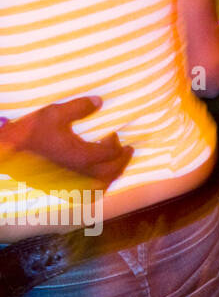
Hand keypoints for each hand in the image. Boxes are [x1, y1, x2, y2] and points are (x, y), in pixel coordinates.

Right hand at [0, 98, 132, 183]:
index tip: (114, 134)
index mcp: (81, 157)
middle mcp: (79, 174)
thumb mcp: (54, 113)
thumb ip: (80, 107)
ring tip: (117, 165)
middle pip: (111, 172)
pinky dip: (97, 188)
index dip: (116, 142)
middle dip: (123, 160)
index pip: (110, 152)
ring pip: (100, 187)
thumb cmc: (29, 133)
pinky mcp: (61, 189)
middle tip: (128, 150)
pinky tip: (97, 180)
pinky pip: (86, 194)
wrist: (5, 154)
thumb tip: (99, 102)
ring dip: (112, 176)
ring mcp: (70, 184)